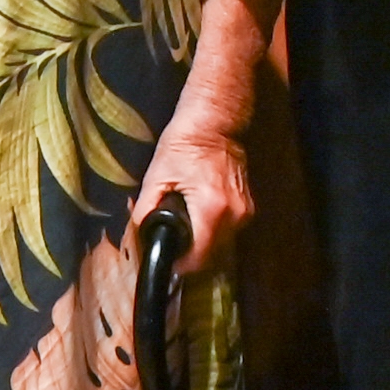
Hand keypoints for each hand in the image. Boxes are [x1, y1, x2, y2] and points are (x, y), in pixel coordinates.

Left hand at [137, 113, 254, 255]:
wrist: (213, 123)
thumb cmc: (183, 145)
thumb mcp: (156, 177)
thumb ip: (146, 211)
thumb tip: (141, 235)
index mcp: (211, 210)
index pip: (199, 257)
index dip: (182, 265)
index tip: (169, 263)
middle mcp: (234, 215)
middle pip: (212, 256)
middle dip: (192, 257)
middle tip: (173, 249)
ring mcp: (245, 211)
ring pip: (223, 246)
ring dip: (205, 247)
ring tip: (186, 235)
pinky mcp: (248, 207)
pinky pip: (230, 232)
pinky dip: (215, 233)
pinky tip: (200, 223)